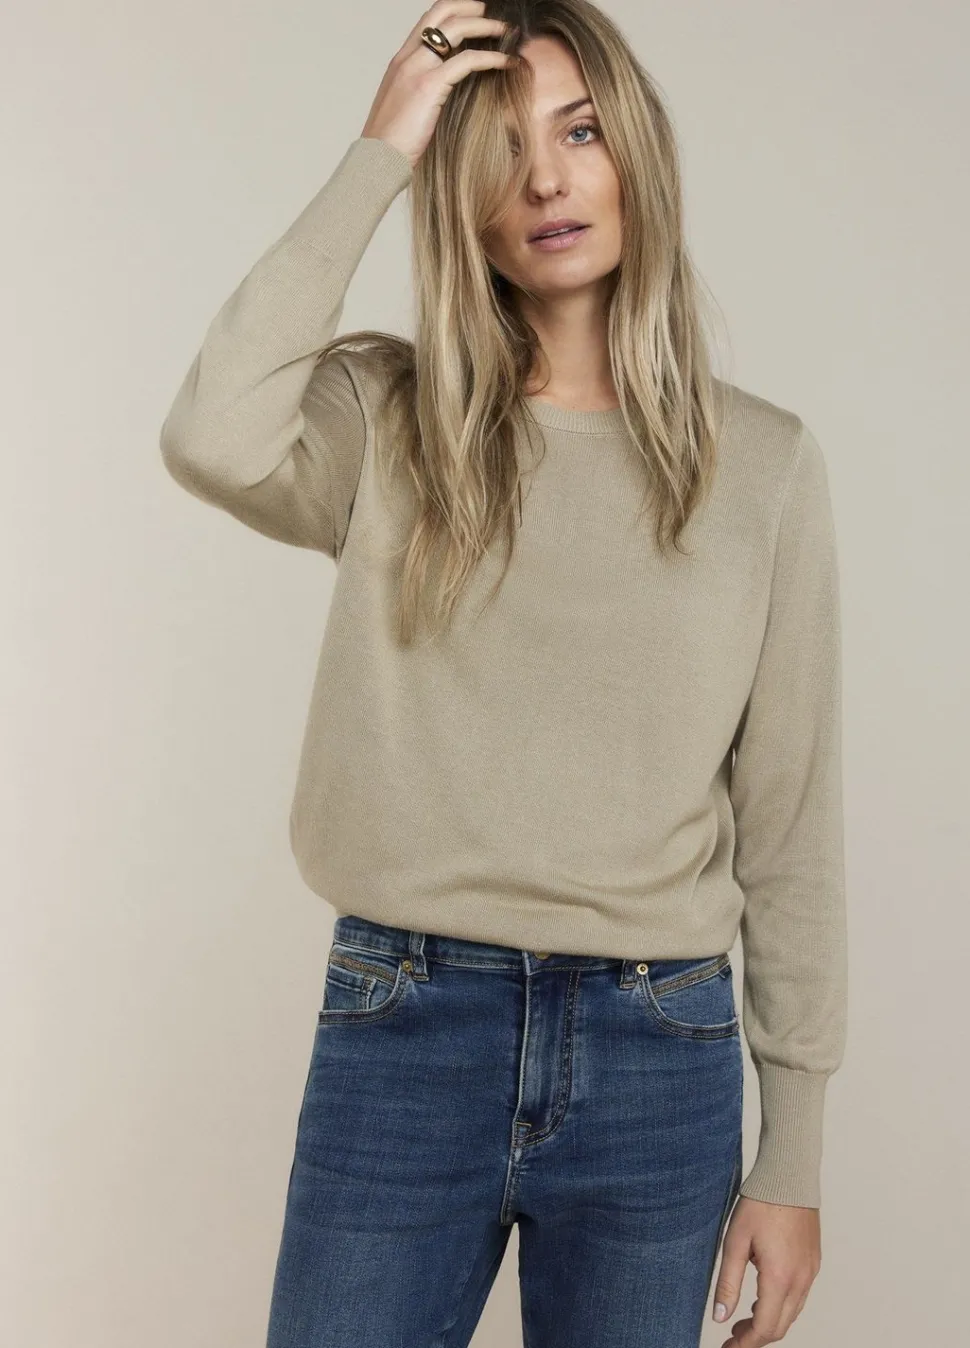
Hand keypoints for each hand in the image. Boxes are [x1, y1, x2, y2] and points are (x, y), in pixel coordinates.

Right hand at [361, 1, 516, 169]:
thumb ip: (424, 93)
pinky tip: (506, 62)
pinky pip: (467, 61)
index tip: (475, 15)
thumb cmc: (391, 145)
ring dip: (485, 25)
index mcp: (400, 61)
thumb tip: (449, 95)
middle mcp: (407, 58)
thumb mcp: (407, 110)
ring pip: (455, 28)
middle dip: (471, 7)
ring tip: (506, 32)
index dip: (454, 11)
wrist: (377, 161)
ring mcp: (416, 69)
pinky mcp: (428, 86)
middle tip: (493, 14)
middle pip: (442, 12)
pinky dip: (491, 58)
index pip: (428, 20)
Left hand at [712, 1196, 821, 1344]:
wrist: (789, 1177)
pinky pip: (799, 1296)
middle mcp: (801, 1280)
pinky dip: (782, 1306)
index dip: (746, 1343)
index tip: (729, 1347)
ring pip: (792, 1313)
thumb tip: (721, 1317)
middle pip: (781, 1326)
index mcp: (780, 1278)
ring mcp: (810, 1272)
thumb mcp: (734, 1242)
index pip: (765, 1328)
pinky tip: (764, 1297)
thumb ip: (728, 1282)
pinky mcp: (813, 1262)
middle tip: (733, 1337)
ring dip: (770, 1322)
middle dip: (756, 1337)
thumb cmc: (760, 1203)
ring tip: (744, 1319)